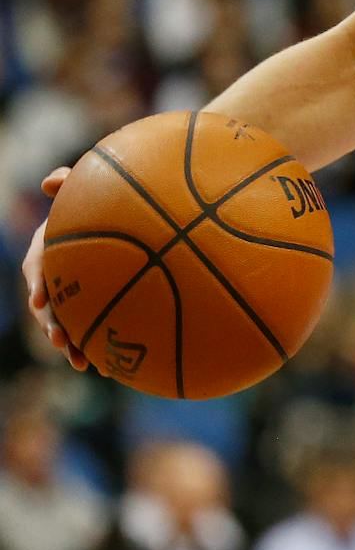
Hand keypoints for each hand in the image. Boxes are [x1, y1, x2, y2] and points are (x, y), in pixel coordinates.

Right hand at [20, 168, 87, 372]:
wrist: (122, 226)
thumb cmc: (97, 205)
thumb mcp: (82, 190)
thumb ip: (69, 183)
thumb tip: (50, 181)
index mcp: (48, 251)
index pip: (37, 268)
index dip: (39, 284)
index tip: (40, 299)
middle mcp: (55, 277)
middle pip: (47, 306)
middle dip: (51, 324)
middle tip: (61, 339)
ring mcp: (70, 295)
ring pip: (64, 325)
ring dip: (70, 345)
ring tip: (81, 362)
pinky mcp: (88, 309)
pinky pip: (87, 331)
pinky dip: (92, 349)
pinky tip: (104, 368)